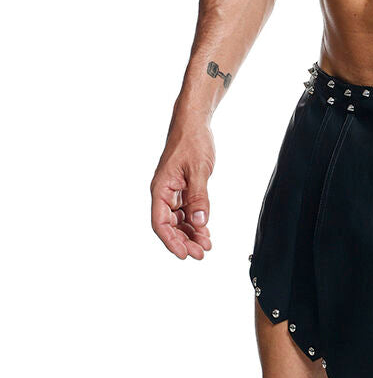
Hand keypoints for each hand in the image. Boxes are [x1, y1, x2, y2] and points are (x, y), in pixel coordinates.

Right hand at [150, 122, 214, 259]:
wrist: (194, 122)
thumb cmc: (193, 141)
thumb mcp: (199, 170)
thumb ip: (199, 197)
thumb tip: (200, 223)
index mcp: (161, 188)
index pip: (160, 222)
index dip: (171, 241)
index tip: (184, 254)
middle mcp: (163, 192)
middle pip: (169, 225)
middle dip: (184, 241)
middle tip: (201, 253)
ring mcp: (172, 190)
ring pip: (178, 219)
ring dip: (190, 233)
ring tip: (206, 245)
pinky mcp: (182, 187)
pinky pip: (185, 210)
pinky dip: (194, 221)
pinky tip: (205, 231)